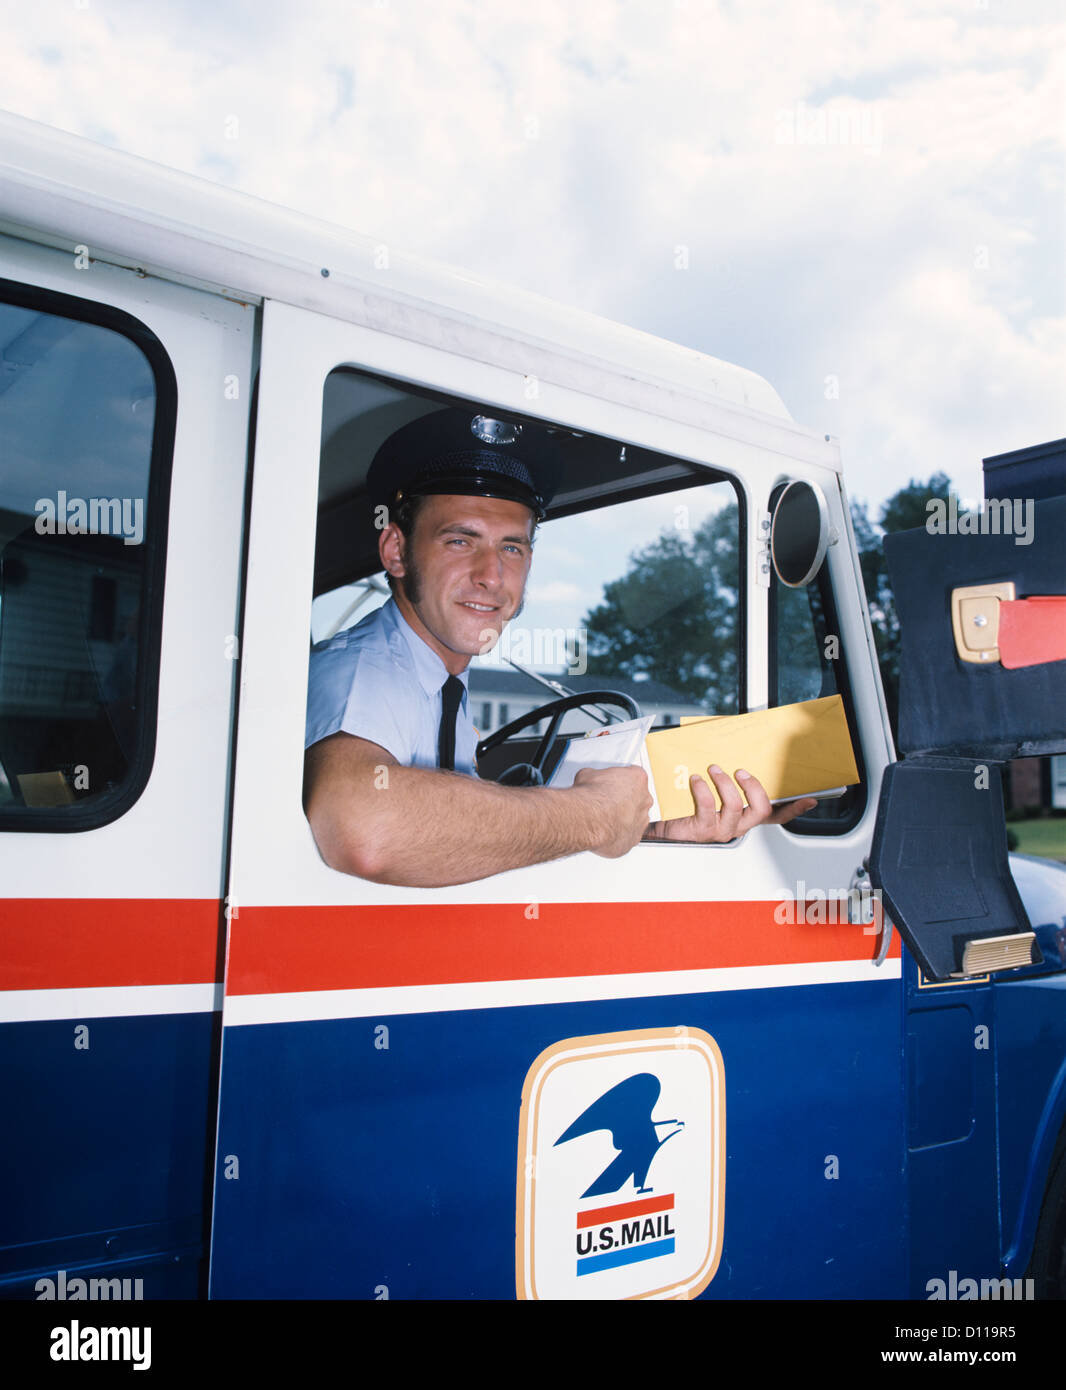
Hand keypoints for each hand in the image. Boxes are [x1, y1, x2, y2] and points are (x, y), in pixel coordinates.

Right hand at [574, 765, 654, 857]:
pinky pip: (628, 836)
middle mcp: (644, 799)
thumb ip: (596, 777)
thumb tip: (590, 780)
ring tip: (604, 818)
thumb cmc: (591, 797)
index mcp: (637, 778)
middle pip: (638, 798)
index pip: (634, 776)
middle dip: (624, 800)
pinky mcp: (633, 839)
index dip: (619, 780)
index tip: (610, 784)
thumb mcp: (588, 774)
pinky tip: (604, 831)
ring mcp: (641, 821)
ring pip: (635, 819)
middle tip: (607, 802)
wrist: (588, 819)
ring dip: (623, 818)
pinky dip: (618, 835)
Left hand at [644, 764, 817, 842]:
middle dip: (753, 787)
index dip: (794, 808)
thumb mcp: (713, 787)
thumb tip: (735, 748)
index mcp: (744, 815)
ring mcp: (721, 829)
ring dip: (724, 784)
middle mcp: (737, 825)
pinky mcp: (702, 830)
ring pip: (734, 807)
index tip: (809, 798)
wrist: (659, 822)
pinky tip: (695, 780)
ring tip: (713, 769)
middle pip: (762, 810)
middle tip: (740, 771)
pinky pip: (707, 808)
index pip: (777, 815)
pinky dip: (702, 790)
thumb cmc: (687, 802)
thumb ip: (729, 774)